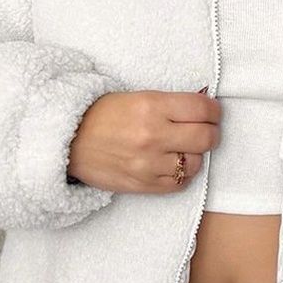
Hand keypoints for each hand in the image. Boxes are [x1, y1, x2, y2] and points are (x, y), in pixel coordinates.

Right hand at [67, 87, 220, 193]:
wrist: (68, 141)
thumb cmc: (102, 116)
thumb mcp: (137, 97)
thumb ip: (171, 104)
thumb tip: (205, 106)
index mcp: (151, 106)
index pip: (202, 109)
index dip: (214, 111)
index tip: (213, 113)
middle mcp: (153, 135)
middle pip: (206, 138)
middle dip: (212, 133)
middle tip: (206, 130)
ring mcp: (149, 163)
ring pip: (195, 164)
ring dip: (194, 156)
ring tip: (183, 149)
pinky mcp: (143, 185)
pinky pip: (179, 184)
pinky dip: (181, 175)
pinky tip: (171, 165)